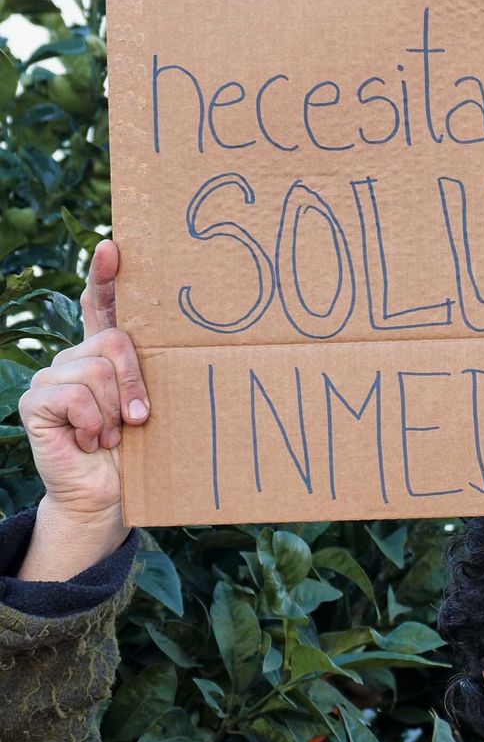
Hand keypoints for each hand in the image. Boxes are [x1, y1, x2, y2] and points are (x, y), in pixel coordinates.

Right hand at [17, 240, 148, 579]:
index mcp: (107, 354)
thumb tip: (189, 343)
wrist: (111, 495)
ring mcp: (52, 378)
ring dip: (114, 410)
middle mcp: (76, 359)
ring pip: (97, 370)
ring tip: (112, 434)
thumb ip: (156, 372)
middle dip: (135, 382)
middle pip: (115, 341)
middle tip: (140, 417)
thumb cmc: (141, 451)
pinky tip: (89, 440)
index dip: (106, 275)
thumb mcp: (156, 404)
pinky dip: (92, 422)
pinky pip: (75, 394)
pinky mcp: (35, 401)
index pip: (102, 304)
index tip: (114, 246)